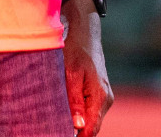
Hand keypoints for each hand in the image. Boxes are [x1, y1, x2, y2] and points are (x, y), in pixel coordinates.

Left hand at [62, 2, 112, 136]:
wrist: (86, 33)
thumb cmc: (77, 51)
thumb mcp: (71, 75)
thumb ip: (75, 101)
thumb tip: (77, 127)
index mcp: (101, 96)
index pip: (91, 130)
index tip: (60, 135)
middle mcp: (106, 99)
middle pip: (91, 127)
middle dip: (75, 131)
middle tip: (54, 128)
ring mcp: (105, 96)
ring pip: (90, 120)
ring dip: (76, 122)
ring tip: (57, 118)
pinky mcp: (100, 93)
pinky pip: (90, 111)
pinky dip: (79, 114)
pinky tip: (66, 109)